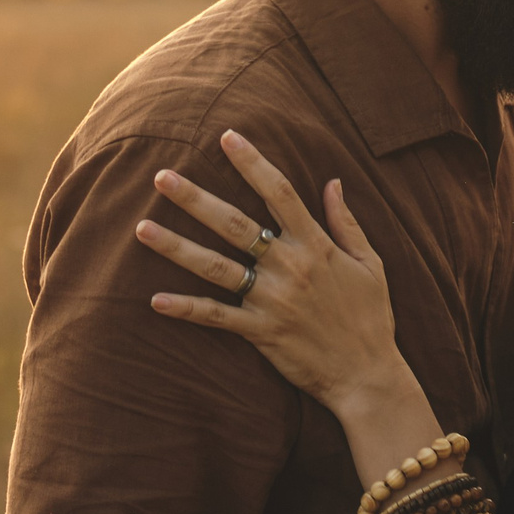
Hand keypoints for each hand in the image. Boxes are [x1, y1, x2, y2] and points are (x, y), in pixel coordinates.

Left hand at [135, 131, 404, 412]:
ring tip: (141, 229)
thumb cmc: (372, 317)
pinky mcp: (260, 332)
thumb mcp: (370, 263)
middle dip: (196, 199)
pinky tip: (155, 299)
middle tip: (162, 176)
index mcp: (316, 245)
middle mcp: (290, 267)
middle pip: (235, 224)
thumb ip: (347, 222)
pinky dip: (186, 309)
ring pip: (216, 267)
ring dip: (177, 247)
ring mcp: (272, 300)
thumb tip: (333, 181)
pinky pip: (216, 317)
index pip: (280, 192)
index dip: (252, 163)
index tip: (228, 137)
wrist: (367, 376)